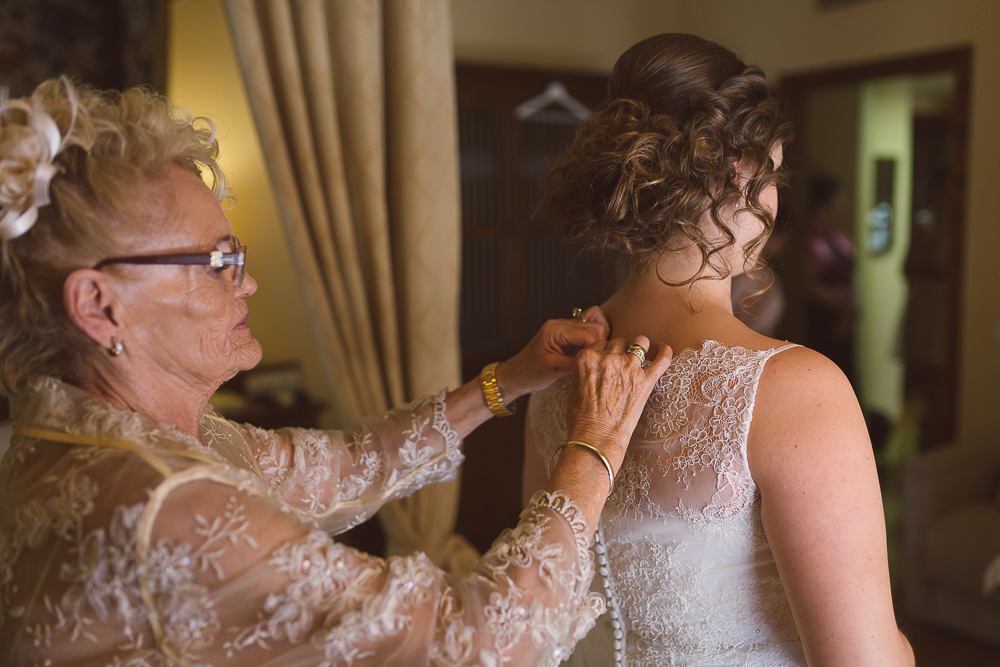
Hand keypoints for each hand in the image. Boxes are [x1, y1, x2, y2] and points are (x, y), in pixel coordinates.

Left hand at [496, 306, 609, 400]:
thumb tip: (600, 361)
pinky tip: (593, 353)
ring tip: (596, 357)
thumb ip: (577, 363)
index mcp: (556, 330)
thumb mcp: (554, 370)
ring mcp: (565, 327)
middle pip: (596, 326)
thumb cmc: (531, 373)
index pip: (589, 333)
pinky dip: (595, 339)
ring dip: (600, 340)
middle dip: (602, 343)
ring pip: (595, 325)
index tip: (601, 363)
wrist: (517, 374)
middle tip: (600, 362)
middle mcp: (561, 324)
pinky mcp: (568, 333)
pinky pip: (589, 329)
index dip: (599, 347)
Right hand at [564, 336, 672, 472]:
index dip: (604, 351)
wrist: (595, 438)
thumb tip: (596, 366)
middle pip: (618, 342)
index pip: (600, 343)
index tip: (606, 359)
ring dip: (639, 347)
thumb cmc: (581, 418)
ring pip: (639, 342)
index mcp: (587, 357)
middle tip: (619, 364)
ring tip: (640, 353)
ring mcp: (629, 368)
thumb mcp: (574, 386)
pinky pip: (662, 359)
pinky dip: (665, 351)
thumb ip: (586, 369)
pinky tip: (663, 348)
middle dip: (619, 350)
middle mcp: (608, 358)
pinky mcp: (645, 381)